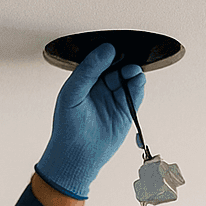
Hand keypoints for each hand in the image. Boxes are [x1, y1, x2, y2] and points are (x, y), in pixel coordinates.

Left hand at [35, 43, 144, 200]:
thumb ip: (88, 70)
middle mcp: (99, 88)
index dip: (107, 53)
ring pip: (127, 79)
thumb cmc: (67, 128)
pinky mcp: (125, 112)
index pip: (98, 60)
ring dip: (132, 72)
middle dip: (123, 61)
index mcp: (84, 81)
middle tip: (128, 58)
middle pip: (116, 67)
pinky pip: (135, 95)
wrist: (77, 157)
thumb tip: (106, 50)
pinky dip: (138, 86)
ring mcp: (113, 100)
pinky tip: (137, 81)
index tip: (114, 48)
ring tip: (133, 71)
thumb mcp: (73, 92)